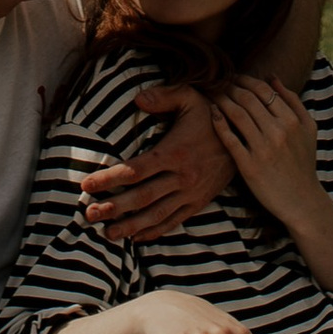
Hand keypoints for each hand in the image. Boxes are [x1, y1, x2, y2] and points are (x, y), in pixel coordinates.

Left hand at [80, 79, 236, 238]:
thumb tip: (137, 100)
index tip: (86, 185)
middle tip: (89, 215)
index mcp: (175, 152)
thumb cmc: (211, 113)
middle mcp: (182, 177)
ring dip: (131, 226)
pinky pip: (174, 221)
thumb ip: (163, 95)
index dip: (109, 179)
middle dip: (113, 208)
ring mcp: (191, 193)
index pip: (135, 170)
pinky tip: (137, 237)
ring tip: (108, 234)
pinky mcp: (199, 203)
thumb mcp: (190, 96)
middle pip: (142, 197)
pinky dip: (155, 231)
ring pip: (157, 214)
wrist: (246, 135)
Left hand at [210, 75, 325, 225]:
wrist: (302, 200)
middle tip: (218, 82)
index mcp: (292, 120)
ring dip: (221, 99)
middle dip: (229, 85)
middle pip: (247, 98)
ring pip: (236, 114)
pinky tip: (212, 113)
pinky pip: (229, 139)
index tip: (234, 77)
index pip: (263, 90)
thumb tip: (272, 77)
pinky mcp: (249, 166)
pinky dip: (219, 122)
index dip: (244, 79)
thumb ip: (293, 101)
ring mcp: (263, 149)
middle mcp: (278, 132)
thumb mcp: (308, 128)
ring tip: (213, 94)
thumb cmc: (304, 162)